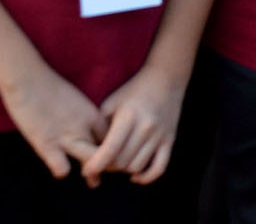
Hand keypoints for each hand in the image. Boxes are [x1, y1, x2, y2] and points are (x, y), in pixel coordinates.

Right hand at [0, 64, 108, 182]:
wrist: (26, 77)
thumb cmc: (47, 87)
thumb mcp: (73, 100)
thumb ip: (81, 115)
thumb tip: (85, 128)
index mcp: (91, 113)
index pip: (114, 136)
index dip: (116, 146)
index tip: (113, 152)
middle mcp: (83, 126)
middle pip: (108, 151)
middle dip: (110, 163)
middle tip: (109, 169)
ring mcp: (65, 136)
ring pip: (92, 162)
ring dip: (93, 173)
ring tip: (93, 180)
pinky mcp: (46, 145)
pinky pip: (62, 168)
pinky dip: (61, 170)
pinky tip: (60, 167)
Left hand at [84, 68, 183, 185]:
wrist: (166, 78)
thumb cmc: (133, 90)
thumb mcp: (112, 102)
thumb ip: (100, 126)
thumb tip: (88, 152)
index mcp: (128, 116)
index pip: (110, 149)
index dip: (96, 164)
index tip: (86, 171)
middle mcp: (145, 127)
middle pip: (122, 162)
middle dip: (108, 167)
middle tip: (101, 163)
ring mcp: (159, 135)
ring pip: (136, 167)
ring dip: (124, 169)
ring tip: (117, 161)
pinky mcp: (170, 141)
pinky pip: (159, 168)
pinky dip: (146, 177)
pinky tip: (135, 176)